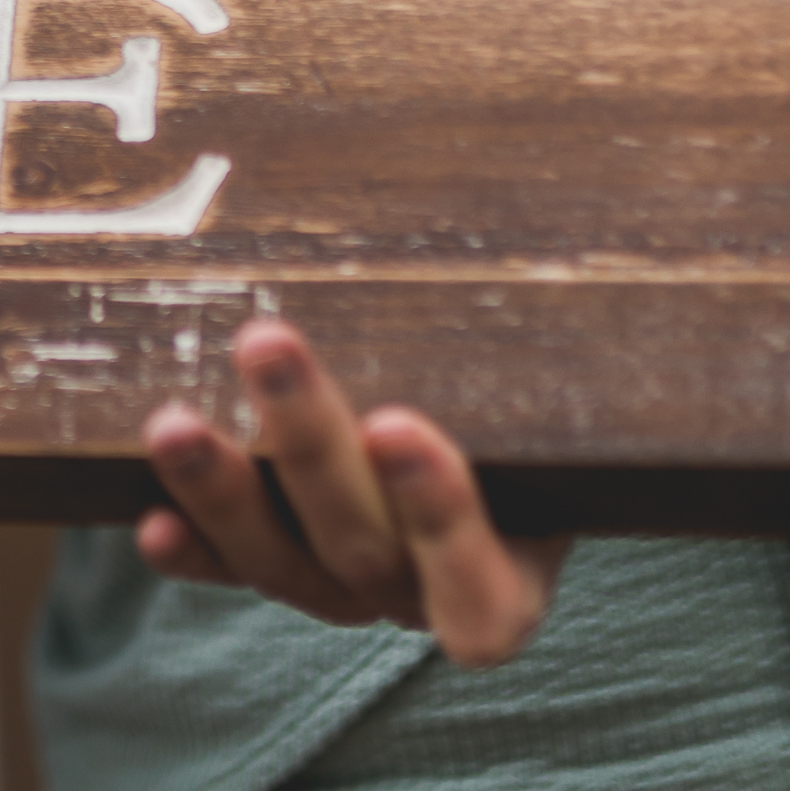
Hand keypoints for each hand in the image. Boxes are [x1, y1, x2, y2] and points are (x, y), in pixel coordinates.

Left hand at [137, 317, 569, 666]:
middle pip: (360, 542)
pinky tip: (150, 519)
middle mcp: (418, 595)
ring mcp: (339, 591)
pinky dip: (189, 547)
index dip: (440, 513)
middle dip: (306, 442)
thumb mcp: (547, 393)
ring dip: (221, 490)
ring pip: (277, 560)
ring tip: (173, 423)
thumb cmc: (527, 406)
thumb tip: (639, 195)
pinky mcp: (274, 568)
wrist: (484, 440)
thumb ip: (534, 339)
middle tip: (265, 341)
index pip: (481, 586)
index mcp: (507, 577)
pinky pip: (225, 570)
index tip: (396, 424)